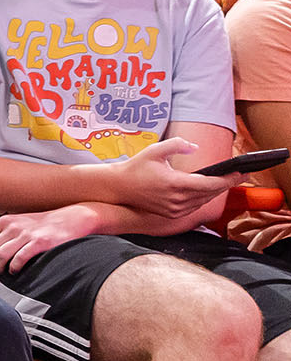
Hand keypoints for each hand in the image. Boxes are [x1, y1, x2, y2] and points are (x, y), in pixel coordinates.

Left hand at [0, 206, 100, 273]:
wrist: (71, 219)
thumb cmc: (43, 224)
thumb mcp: (19, 222)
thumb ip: (4, 232)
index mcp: (5, 221)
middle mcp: (13, 226)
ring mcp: (26, 234)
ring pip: (0, 255)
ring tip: (5, 271)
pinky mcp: (39, 243)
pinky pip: (18, 259)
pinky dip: (14, 268)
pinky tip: (16, 270)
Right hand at [104, 137, 237, 220]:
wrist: (118, 187)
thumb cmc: (136, 167)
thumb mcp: (155, 150)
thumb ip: (177, 145)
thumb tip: (195, 148)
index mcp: (175, 183)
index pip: (210, 184)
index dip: (228, 179)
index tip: (241, 173)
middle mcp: (176, 199)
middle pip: (211, 193)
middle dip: (226, 184)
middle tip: (241, 175)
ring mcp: (174, 209)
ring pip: (204, 201)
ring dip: (215, 192)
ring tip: (226, 181)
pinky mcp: (171, 214)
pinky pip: (194, 207)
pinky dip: (203, 198)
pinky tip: (208, 191)